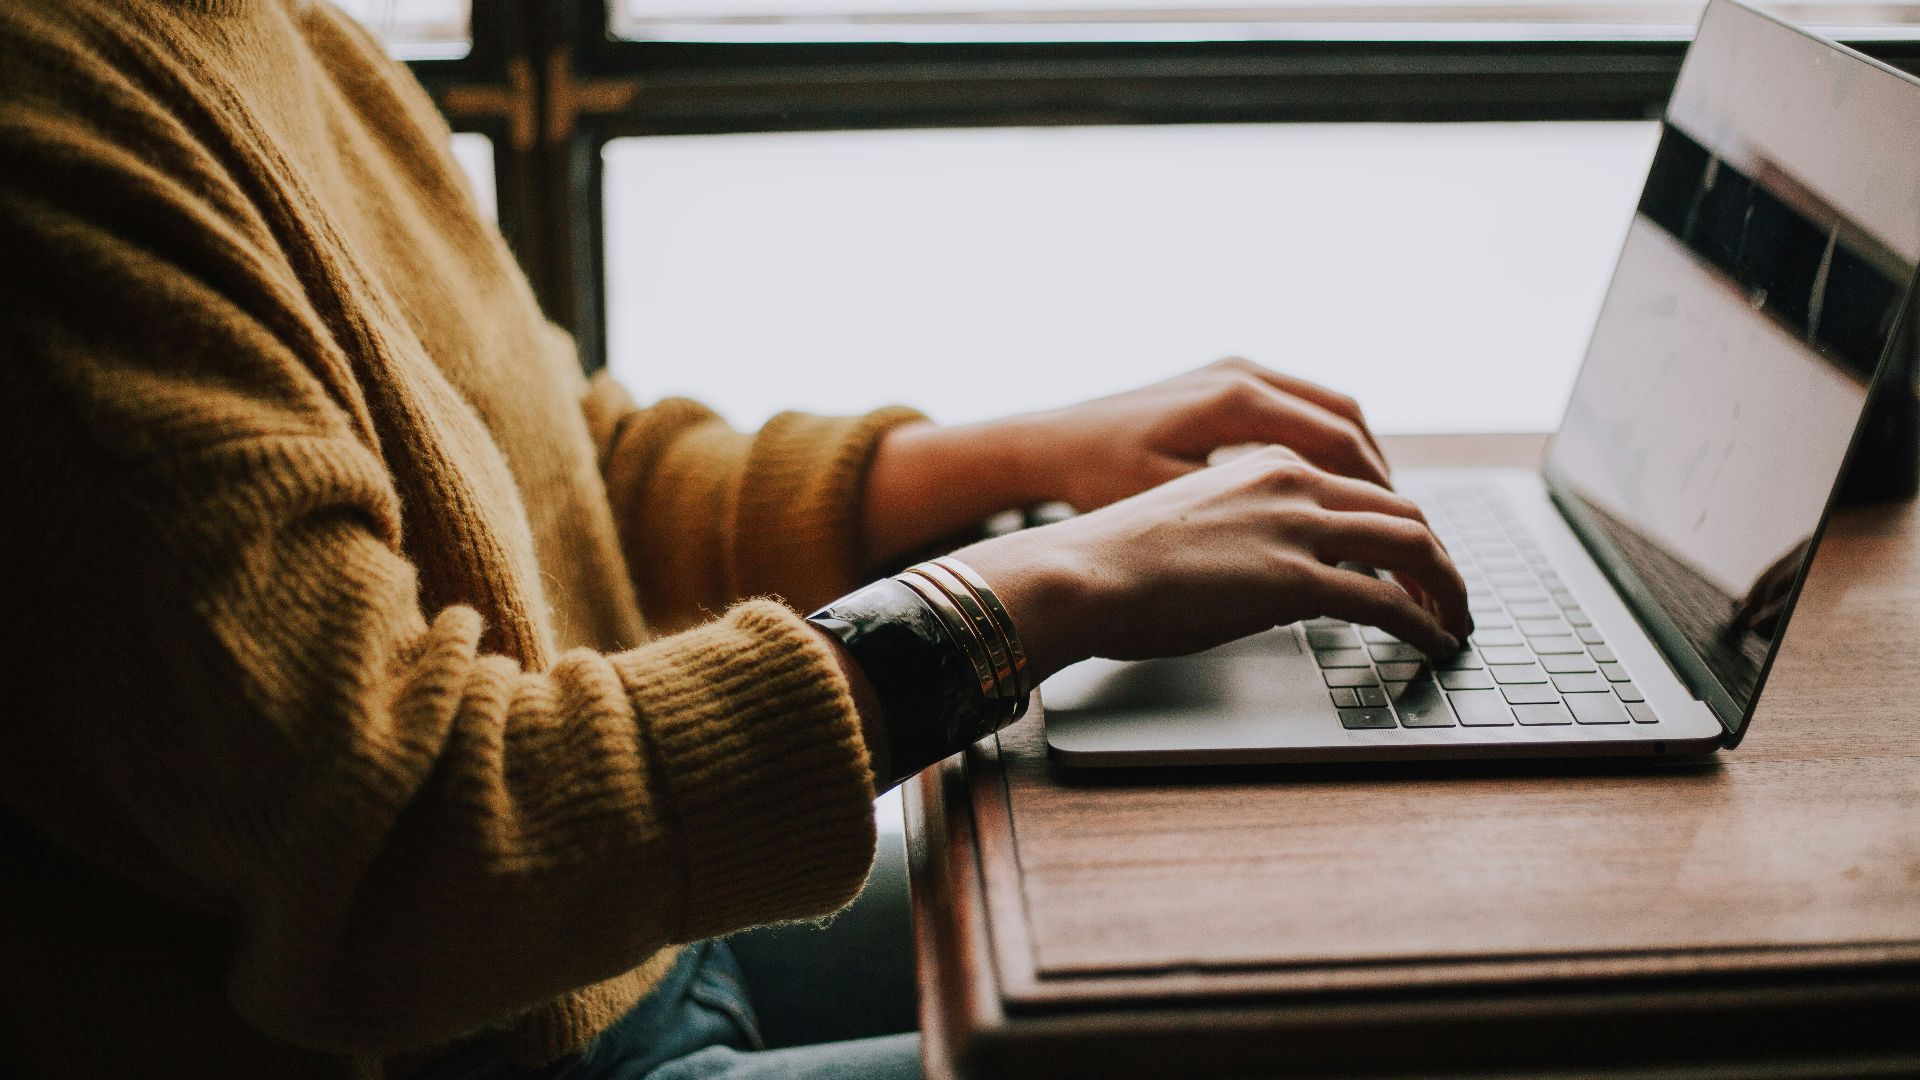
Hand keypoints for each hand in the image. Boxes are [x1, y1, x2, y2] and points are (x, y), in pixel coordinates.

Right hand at [952, 446, 1471, 682]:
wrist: (1080, 572)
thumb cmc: (1114, 560)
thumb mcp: (1193, 524)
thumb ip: (1245, 533)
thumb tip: (1267, 576)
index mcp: (1267, 463)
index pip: (1361, 488)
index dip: (1400, 527)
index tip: (1412, 562)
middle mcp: (1292, 482)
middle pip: (1401, 510)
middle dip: (1438, 557)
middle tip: (1451, 594)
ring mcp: (1297, 527)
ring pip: (1412, 545)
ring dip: (1447, 587)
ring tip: (1456, 621)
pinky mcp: (1295, 579)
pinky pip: (1388, 601)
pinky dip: (1425, 622)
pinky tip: (1434, 643)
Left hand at [1016, 356, 1390, 511]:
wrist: (1049, 443)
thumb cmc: (1098, 479)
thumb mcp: (1173, 505)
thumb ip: (1247, 518)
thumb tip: (1320, 548)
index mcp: (1236, 400)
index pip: (1338, 443)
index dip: (1378, 493)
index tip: (1399, 536)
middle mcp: (1242, 373)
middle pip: (1345, 420)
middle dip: (1380, 476)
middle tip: (1404, 527)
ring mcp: (1234, 370)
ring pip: (1328, 408)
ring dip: (1358, 458)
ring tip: (1377, 511)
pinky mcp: (1224, 379)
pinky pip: (1299, 406)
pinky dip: (1326, 444)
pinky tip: (1329, 486)